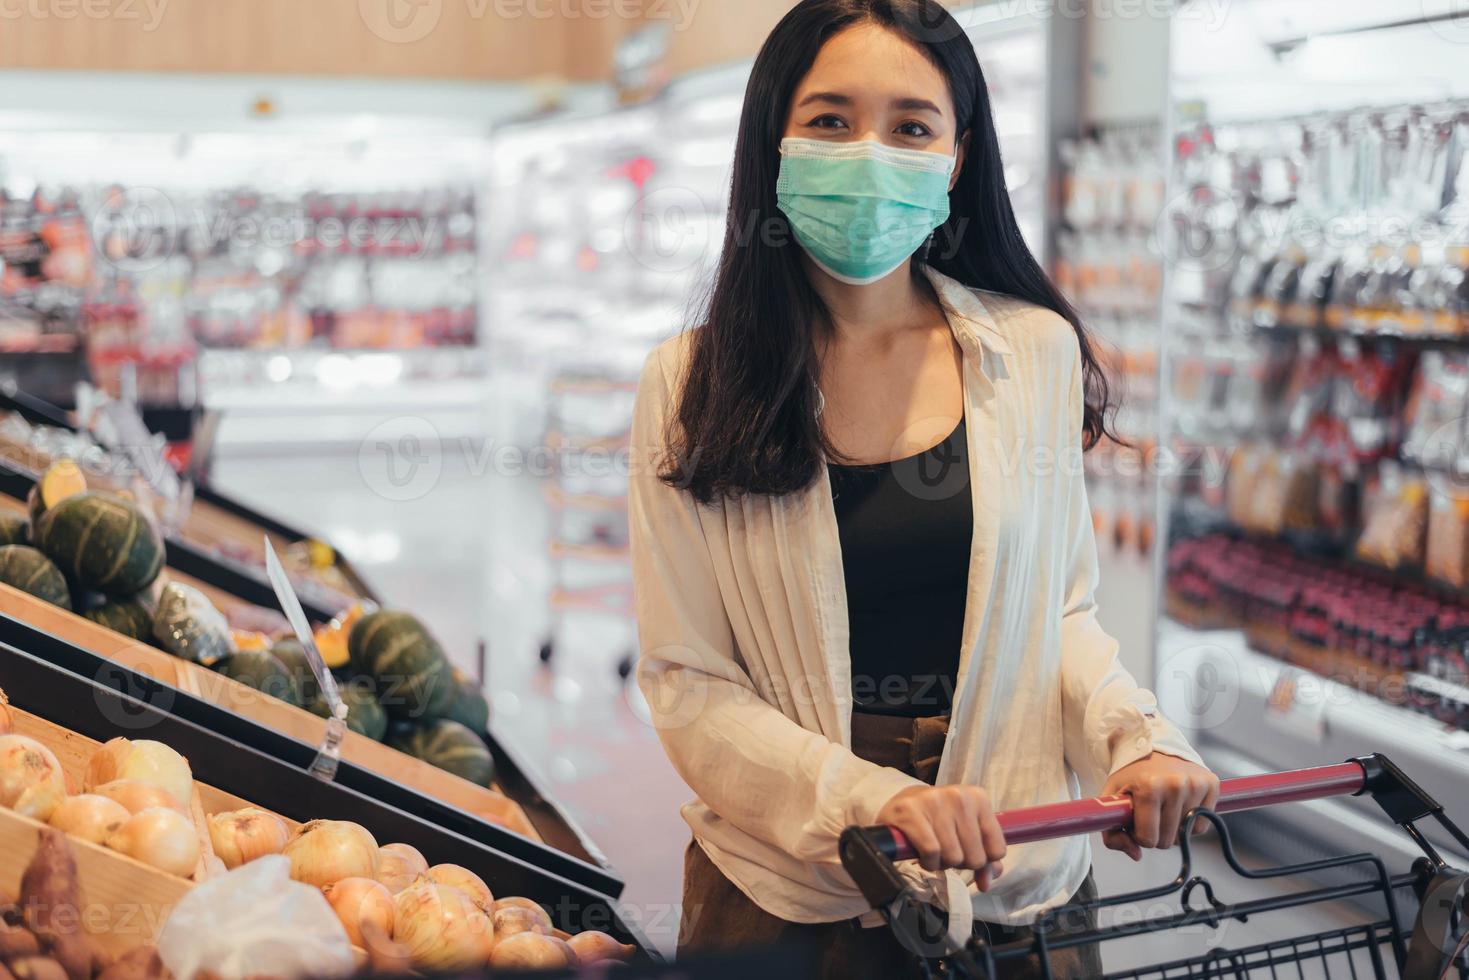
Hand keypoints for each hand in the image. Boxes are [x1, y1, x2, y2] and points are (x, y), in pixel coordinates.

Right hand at [874, 785, 1005, 888]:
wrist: (901, 804)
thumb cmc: (939, 821)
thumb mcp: (966, 832)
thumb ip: (984, 858)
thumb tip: (986, 883)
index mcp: (978, 798)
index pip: (997, 850)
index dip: (982, 861)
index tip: (967, 852)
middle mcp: (959, 796)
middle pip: (975, 858)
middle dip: (960, 862)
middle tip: (946, 851)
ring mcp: (934, 801)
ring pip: (953, 857)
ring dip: (942, 863)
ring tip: (933, 850)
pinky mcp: (911, 811)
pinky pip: (931, 853)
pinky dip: (928, 862)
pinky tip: (922, 854)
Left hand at [1101, 754, 1219, 860]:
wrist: (1154, 747)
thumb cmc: (1131, 777)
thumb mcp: (1111, 799)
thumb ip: (1112, 833)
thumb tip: (1136, 856)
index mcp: (1149, 787)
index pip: (1148, 839)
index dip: (1139, 835)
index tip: (1136, 820)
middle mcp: (1175, 785)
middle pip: (1168, 841)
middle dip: (1156, 833)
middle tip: (1150, 812)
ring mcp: (1196, 784)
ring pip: (1187, 835)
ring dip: (1173, 828)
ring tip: (1164, 807)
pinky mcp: (1212, 784)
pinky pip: (1202, 825)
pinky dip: (1190, 821)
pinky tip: (1179, 804)